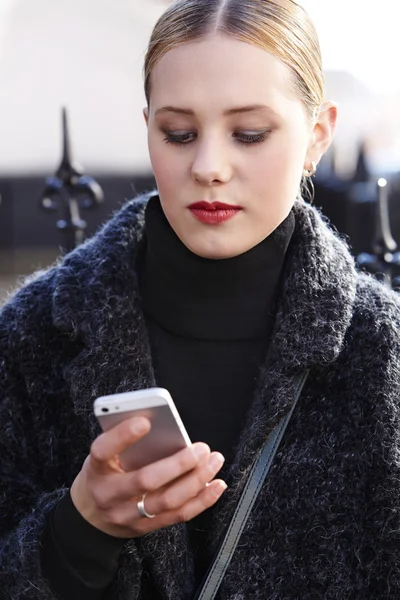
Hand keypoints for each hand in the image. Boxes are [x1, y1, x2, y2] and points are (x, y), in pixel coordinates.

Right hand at [70, 416, 226, 537]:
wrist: (90, 516)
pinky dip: (202, 500)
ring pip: (167, 501)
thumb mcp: (104, 455)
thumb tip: (161, 422)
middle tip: (201, 448)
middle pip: (146, 480)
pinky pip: (178, 515)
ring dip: (196, 480)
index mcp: (96, 468)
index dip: (123, 435)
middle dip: (178, 463)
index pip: (104, 450)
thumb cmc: (103, 473)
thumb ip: (125, 441)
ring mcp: (128, 515)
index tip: (145, 421)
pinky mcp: (146, 527)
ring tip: (213, 461)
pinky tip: (216, 484)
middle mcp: (109, 495)